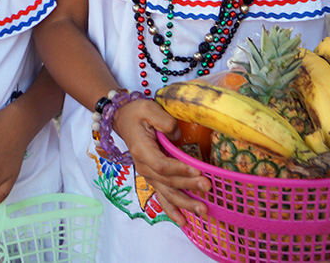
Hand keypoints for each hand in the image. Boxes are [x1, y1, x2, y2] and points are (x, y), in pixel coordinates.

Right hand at [113, 99, 209, 226]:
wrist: (122, 119)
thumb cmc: (136, 112)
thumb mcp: (148, 108)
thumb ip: (164, 120)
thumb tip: (177, 135)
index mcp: (142, 150)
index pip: (162, 165)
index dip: (179, 170)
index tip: (198, 171)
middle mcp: (143, 166)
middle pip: (167, 182)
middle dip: (188, 187)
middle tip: (207, 187)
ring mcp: (148, 174)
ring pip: (166, 193)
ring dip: (185, 204)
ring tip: (202, 211)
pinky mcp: (153, 177)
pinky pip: (162, 196)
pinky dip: (172, 210)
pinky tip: (184, 222)